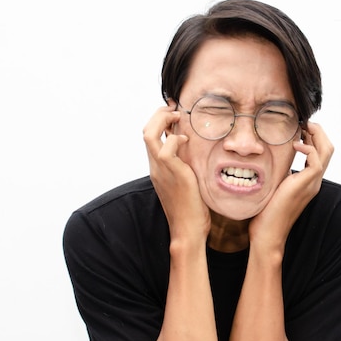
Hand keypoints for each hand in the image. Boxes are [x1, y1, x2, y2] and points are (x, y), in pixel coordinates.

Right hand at [143, 103, 210, 246]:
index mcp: (158, 167)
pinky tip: (186, 141)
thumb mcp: (187, 180)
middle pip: (145, 130)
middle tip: (175, 110)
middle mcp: (155, 166)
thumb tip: (195, 151)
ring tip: (178, 117)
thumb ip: (186, 165)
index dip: (159, 120)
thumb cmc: (191, 208)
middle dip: (159, 114)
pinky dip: (174, 139)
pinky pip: (166, 148)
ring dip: (163, 120)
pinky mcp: (172, 173)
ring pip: (149, 134)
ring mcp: (161, 169)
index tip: (174, 112)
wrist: (188, 229)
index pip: (150, 136)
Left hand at [249, 122, 333, 255]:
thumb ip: (278, 173)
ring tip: (303, 127)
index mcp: (309, 181)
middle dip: (318, 131)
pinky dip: (308, 147)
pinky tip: (294, 145)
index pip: (321, 153)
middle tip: (303, 122)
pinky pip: (316, 160)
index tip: (300, 127)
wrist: (268, 233)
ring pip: (327, 150)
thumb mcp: (274, 186)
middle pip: (328, 148)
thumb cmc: (267, 213)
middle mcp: (314, 181)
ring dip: (316, 134)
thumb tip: (271, 159)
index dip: (313, 137)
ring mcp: (312, 183)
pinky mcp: (306, 184)